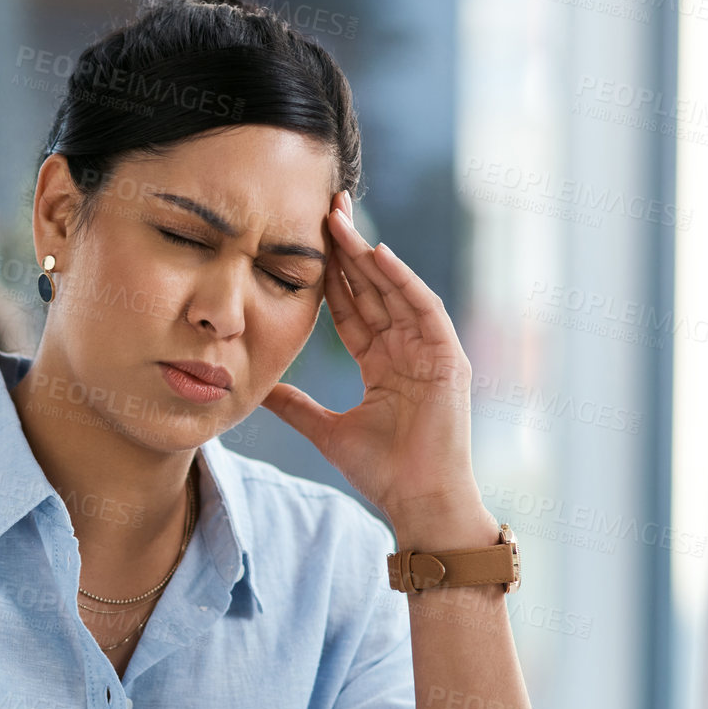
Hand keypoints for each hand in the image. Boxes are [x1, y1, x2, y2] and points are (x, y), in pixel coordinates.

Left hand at [262, 191, 496, 549]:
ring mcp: (429, 351)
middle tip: (323, 207)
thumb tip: (259, 389)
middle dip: (348, 250)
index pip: (350, 308)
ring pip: (394, 290)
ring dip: (368, 254)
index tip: (303, 242)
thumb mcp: (326, 431)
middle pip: (372, 289)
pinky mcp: (448, 357)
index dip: (328, 276)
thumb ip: (295, 407)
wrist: (418, 502)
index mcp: (382, 364)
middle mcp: (406, 350)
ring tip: (340, 219)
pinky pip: (422, 308)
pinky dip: (401, 281)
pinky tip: (376, 255)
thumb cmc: (382, 472)